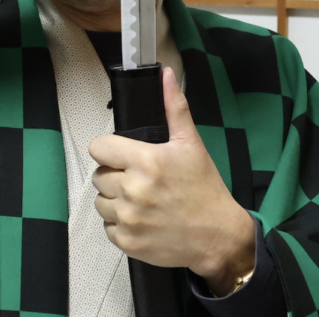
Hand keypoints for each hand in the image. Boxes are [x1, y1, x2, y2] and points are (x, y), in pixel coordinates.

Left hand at [89, 67, 254, 294]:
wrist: (218, 235)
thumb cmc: (205, 189)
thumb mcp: (191, 144)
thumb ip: (174, 108)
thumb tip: (165, 75)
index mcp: (146, 161)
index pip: (99, 148)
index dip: (109, 149)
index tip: (123, 154)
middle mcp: (133, 190)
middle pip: (99, 175)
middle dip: (115, 174)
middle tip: (139, 179)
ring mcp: (129, 219)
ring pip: (101, 202)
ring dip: (115, 200)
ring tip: (140, 199)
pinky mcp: (127, 242)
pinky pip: (108, 227)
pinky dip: (120, 224)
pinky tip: (142, 218)